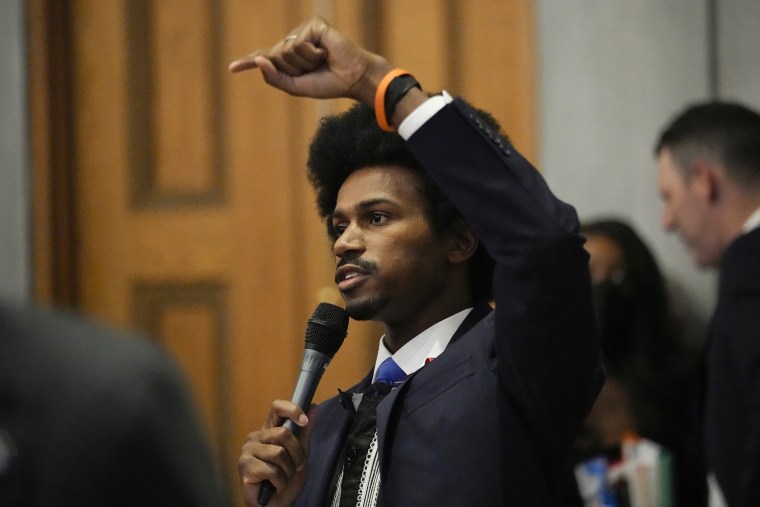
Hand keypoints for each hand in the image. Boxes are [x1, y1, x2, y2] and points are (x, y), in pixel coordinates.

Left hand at [228, 16, 392, 104]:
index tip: (232, 68)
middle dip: (292, 70)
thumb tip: (260, 60)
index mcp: (289, 58)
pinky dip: (311, 54)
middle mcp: (293, 41)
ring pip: (285, 51)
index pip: (266, 58)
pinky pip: (298, 44)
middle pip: (274, 57)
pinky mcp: (313, 25)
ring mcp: (303, 31)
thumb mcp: (296, 87)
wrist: (352, 79)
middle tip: (315, 70)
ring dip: (304, 63)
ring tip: (321, 61)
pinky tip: (325, 52)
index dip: (248, 63)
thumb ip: (275, 77)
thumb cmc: (328, 83)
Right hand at [238, 400, 318, 506]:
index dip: (292, 410)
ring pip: (279, 453)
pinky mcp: (244, 467)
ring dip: (288, 470)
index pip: (276, 408)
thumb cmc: (285, 480)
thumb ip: (305, 431)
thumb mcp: (301, 454)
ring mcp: (247, 451)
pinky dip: (280, 482)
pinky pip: (272, 470)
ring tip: (283, 478)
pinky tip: (275, 485)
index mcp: (268, 430)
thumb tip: (314, 407)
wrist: (275, 505)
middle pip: (283, 433)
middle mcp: (256, 437)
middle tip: (294, 467)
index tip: (304, 421)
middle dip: (296, 454)